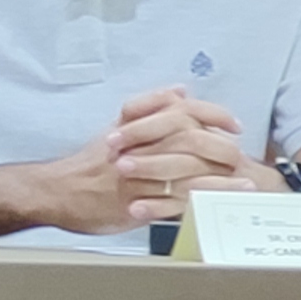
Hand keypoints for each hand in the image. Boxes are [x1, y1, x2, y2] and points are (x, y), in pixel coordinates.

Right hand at [54, 88, 248, 231]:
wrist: (55, 190)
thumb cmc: (91, 162)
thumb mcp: (119, 128)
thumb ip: (151, 109)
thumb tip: (181, 91)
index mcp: (136, 125)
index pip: (181, 111)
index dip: (213, 115)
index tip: (235, 124)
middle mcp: (137, 146)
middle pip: (189, 139)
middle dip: (222, 148)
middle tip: (243, 157)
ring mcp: (136, 175)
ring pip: (184, 172)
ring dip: (219, 180)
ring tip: (244, 186)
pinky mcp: (132, 201)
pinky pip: (170, 202)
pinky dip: (195, 203)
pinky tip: (217, 208)